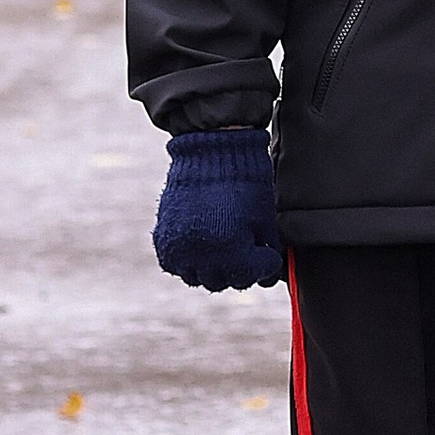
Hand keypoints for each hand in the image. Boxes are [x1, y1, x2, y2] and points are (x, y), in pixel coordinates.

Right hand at [153, 129, 283, 290]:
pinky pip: (176, 266)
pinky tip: (204, 250)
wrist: (210, 153)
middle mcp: (201, 254)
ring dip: (214, 270)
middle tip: (248, 255)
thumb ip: (268, 250)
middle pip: (224, 281)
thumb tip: (270, 274)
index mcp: (230, 249)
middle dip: (241, 270)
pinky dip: (189, 262)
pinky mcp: (163, 240)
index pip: (251, 275)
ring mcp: (178, 248)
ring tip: (226, 252)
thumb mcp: (265, 218)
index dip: (265, 265)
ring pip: (198, 278)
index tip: (269, 255)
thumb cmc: (245, 182)